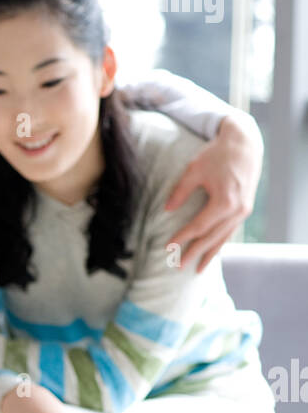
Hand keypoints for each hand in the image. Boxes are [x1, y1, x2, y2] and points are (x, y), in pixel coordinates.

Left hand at [165, 113, 262, 271]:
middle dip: (194, 253)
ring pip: (223, 238)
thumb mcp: (194, 170)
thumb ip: (181, 191)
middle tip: (178, 266)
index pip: (199, 227)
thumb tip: (166, 210)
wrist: (245, 143)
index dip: (182, 238)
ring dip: (209, 254)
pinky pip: (230, 231)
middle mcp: (237, 210)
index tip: (167, 247)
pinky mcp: (245, 209)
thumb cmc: (217, 154)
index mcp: (224, 202)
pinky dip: (220, 243)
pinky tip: (212, 252)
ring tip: (197, 269)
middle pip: (211, 238)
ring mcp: (244, 211)